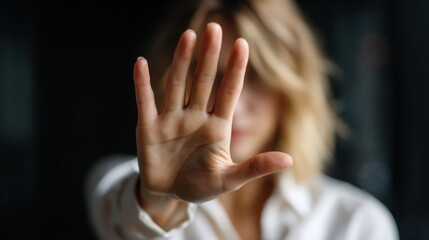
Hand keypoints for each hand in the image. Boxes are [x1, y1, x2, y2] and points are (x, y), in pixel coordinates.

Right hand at [134, 23, 291, 202]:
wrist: (170, 195)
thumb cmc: (201, 185)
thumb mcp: (229, 179)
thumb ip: (255, 167)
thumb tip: (289, 159)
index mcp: (217, 127)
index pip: (228, 92)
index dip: (235, 69)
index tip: (242, 44)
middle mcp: (195, 117)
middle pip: (203, 81)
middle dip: (209, 56)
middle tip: (214, 28)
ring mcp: (171, 121)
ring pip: (177, 85)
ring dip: (181, 61)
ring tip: (188, 36)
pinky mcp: (149, 129)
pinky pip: (145, 102)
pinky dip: (142, 84)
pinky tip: (140, 63)